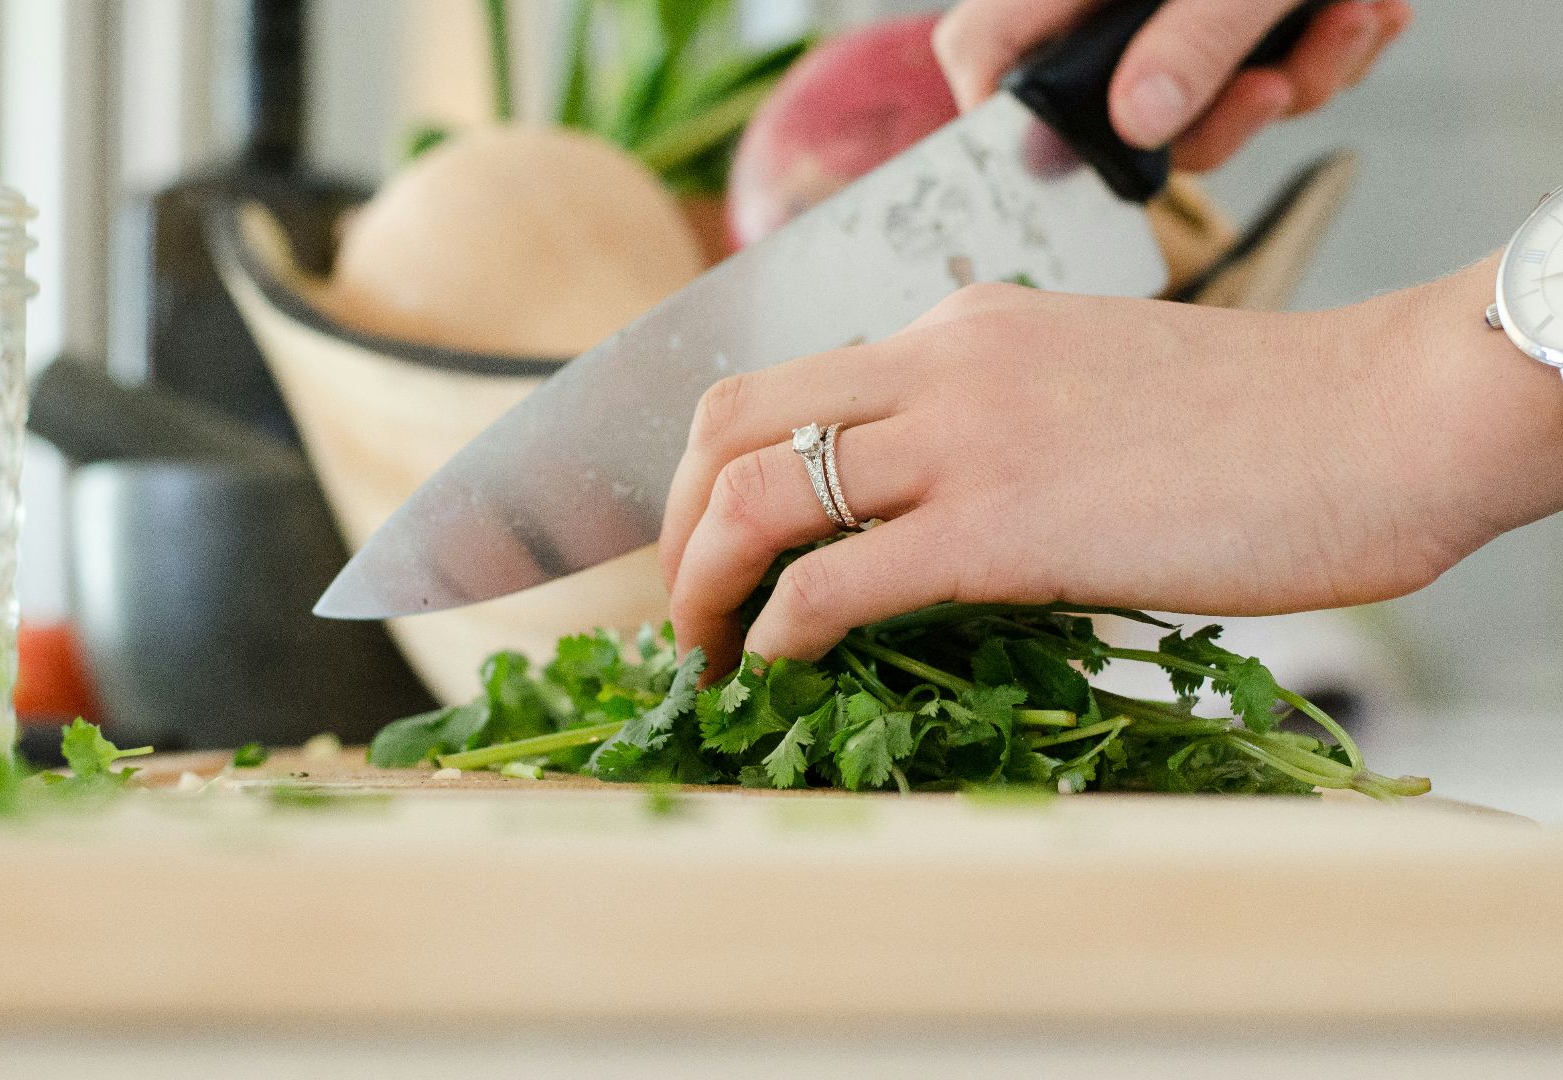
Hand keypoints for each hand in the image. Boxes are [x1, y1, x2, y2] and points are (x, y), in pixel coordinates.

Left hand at [658, 260, 1562, 674]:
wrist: (1382, 418)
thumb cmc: (1259, 424)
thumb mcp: (1087, 387)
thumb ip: (990, 428)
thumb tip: (919, 521)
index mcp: (957, 330)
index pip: (781, 385)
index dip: (713, 471)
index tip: (713, 547)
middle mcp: (937, 363)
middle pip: (728, 423)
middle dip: (675, 524)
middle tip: (683, 606)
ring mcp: (963, 439)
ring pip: (756, 495)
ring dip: (701, 584)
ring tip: (704, 653)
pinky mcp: (1002, 527)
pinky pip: (836, 580)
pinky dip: (777, 628)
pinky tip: (777, 664)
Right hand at [933, 0, 1412, 170]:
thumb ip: (1196, 36)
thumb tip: (1140, 125)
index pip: (986, 54)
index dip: (1002, 122)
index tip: (1060, 168)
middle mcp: (1118, 4)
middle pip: (1121, 114)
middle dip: (1220, 116)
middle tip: (1275, 84)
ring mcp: (1179, 15)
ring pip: (1210, 104)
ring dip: (1299, 76)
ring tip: (1352, 15)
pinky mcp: (1244, 20)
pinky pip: (1271, 72)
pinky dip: (1328, 52)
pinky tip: (1367, 10)